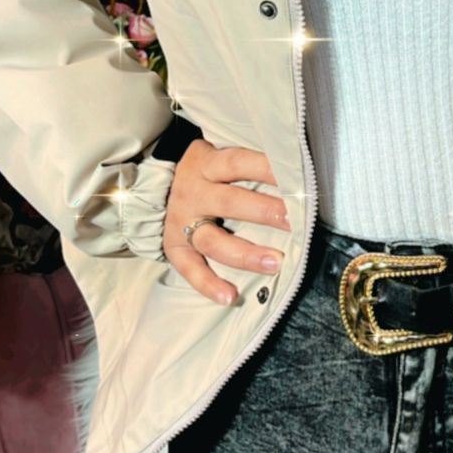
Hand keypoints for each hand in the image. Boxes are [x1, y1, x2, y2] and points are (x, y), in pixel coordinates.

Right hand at [162, 139, 290, 304]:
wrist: (155, 183)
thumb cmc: (209, 172)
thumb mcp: (221, 156)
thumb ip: (252, 164)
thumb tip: (298, 173)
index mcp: (207, 164)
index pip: (238, 162)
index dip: (266, 169)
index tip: (296, 180)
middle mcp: (193, 192)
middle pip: (229, 202)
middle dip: (264, 212)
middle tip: (294, 222)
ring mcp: (182, 222)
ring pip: (213, 240)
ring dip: (245, 254)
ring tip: (275, 263)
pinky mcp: (174, 247)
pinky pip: (190, 269)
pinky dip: (208, 285)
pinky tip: (229, 297)